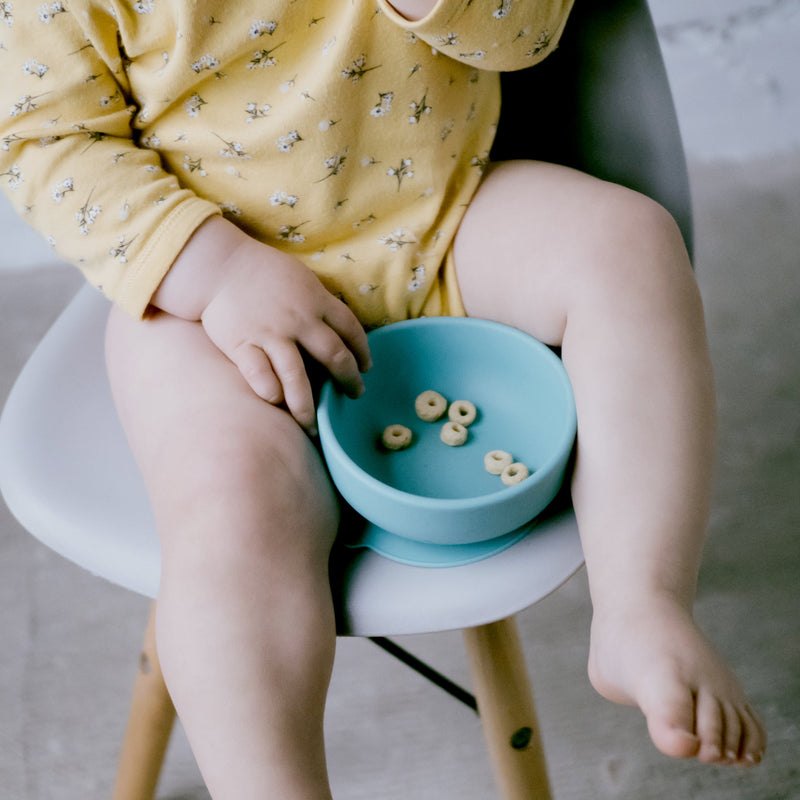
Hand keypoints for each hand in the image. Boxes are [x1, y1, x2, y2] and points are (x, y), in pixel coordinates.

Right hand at [153, 217, 370, 433]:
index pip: (351, 330)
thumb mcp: (301, 278)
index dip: (362, 352)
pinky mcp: (242, 344)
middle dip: (349, 380)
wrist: (219, 264)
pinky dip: (268, 390)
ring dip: (307, 405)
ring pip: (296, 376)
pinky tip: (276, 402)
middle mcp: (298, 320)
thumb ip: (319, 303)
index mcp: (316, 300)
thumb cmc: (262, 271)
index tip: (366, 367)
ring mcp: (270, 333)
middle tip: (355, 394)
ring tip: (312, 426)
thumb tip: (339, 328)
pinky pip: (258, 373)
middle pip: (333, 356)